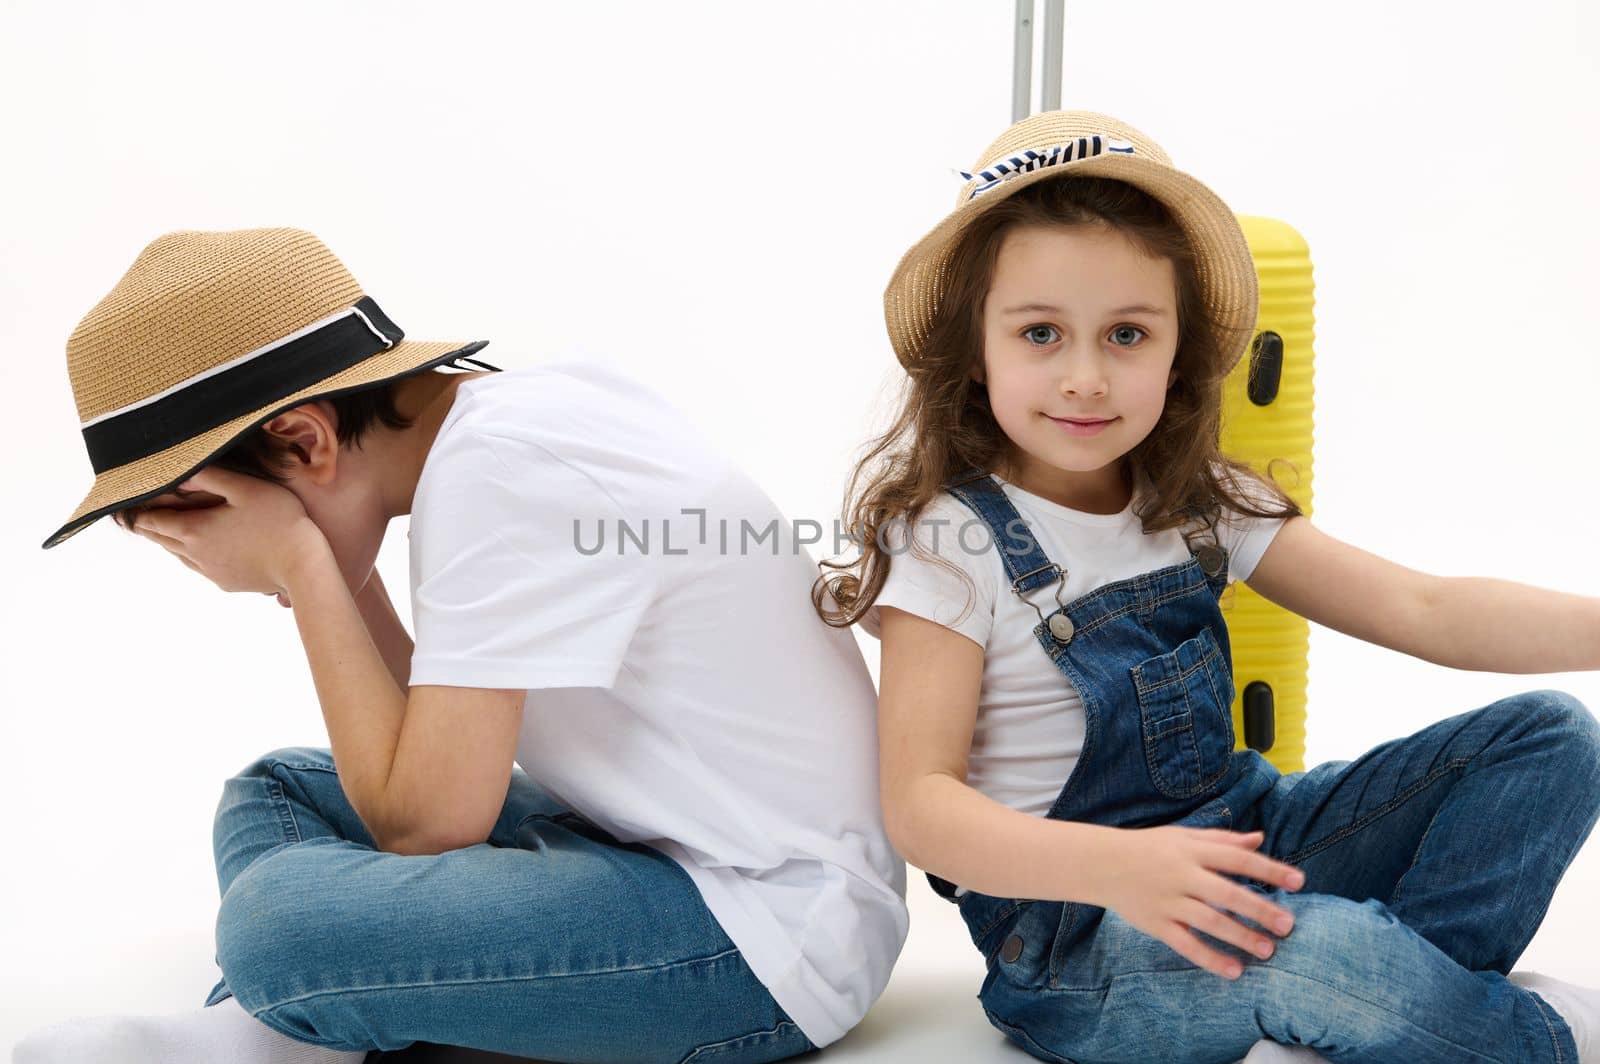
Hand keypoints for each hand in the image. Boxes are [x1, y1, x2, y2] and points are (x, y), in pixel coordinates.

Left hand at [117, 466, 326, 600]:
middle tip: (137, 516)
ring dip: (170, 541)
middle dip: (148, 526)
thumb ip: (211, 476)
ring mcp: (210, 571)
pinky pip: (199, 567)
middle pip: (159, 539)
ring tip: (166, 530)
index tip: (126, 506)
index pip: (151, 521)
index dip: (136, 512)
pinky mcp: (225, 582)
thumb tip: (183, 472)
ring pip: (177, 555)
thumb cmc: (278, 520)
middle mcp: (195, 554)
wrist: (302, 565)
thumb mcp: (245, 488)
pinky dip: (192, 555)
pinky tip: (202, 549)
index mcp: (194, 529)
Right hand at [1092, 825, 1304, 979]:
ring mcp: (1168, 901)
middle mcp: (1181, 875)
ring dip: (1241, 937)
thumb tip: (1260, 839)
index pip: (1237, 859)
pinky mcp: (1156, 924)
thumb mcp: (1183, 836)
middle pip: (1228, 894)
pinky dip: (1210, 958)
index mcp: (1192, 850)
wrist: (1100, 863)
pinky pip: (1186, 944)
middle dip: (1260, 910)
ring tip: (1268, 951)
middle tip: (1289, 926)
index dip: (1269, 869)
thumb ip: (1222, 839)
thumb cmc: (1149, 847)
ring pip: (1210, 922)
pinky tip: (1234, 971)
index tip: (1299, 882)